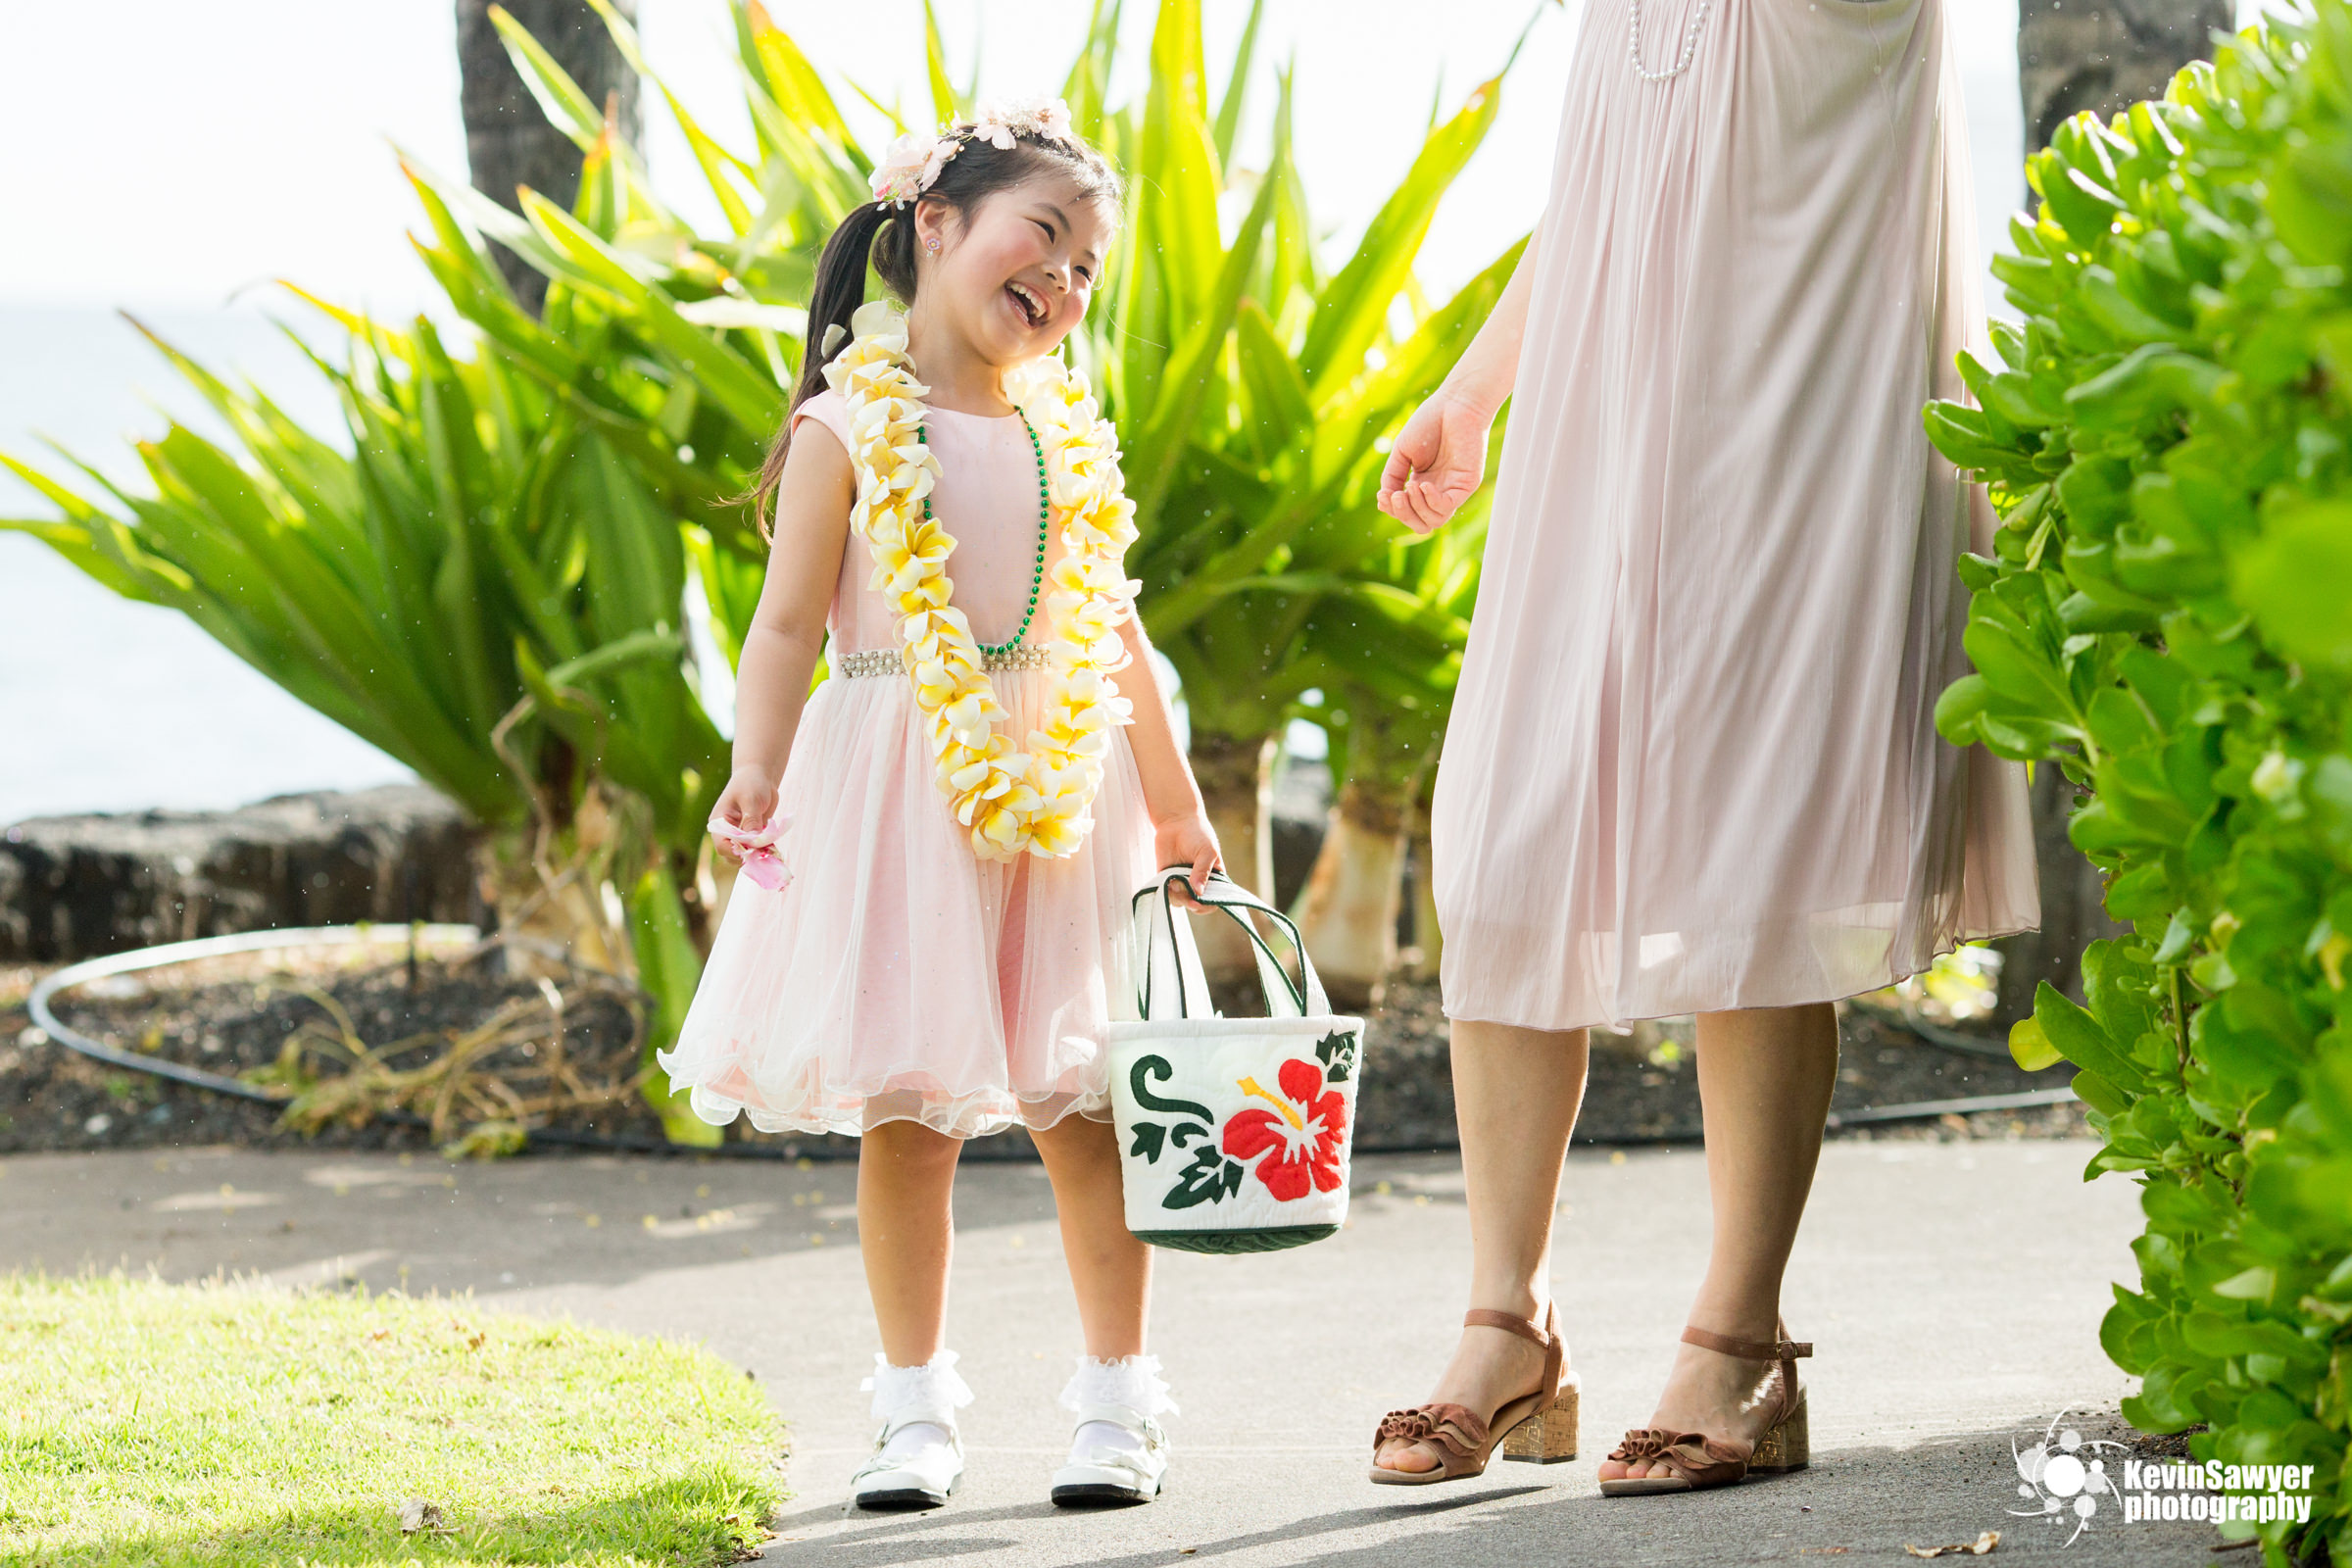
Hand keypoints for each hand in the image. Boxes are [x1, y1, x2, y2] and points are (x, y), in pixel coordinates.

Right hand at [710, 767, 778, 861]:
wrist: (760, 775)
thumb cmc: (751, 783)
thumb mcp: (750, 799)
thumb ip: (751, 821)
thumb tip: (754, 842)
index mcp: (719, 823)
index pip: (721, 845)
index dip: (736, 851)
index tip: (753, 849)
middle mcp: (727, 831)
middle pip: (732, 854)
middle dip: (748, 854)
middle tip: (765, 849)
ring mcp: (740, 835)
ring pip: (745, 854)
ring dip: (758, 854)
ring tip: (770, 846)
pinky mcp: (752, 835)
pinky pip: (757, 849)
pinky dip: (765, 850)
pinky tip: (774, 845)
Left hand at [1153, 810, 1222, 911]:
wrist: (1176, 821)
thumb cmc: (1198, 834)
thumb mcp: (1207, 851)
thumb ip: (1203, 872)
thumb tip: (1199, 893)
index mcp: (1214, 879)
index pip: (1214, 900)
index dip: (1208, 905)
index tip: (1201, 902)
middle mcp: (1198, 883)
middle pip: (1196, 904)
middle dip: (1192, 902)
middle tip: (1188, 896)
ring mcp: (1182, 882)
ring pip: (1180, 901)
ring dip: (1178, 896)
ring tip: (1176, 881)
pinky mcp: (1167, 878)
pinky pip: (1166, 893)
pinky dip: (1166, 891)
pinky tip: (1168, 881)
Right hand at [1377, 390, 1492, 534]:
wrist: (1455, 403)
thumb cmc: (1430, 422)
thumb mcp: (1402, 452)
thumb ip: (1392, 477)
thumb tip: (1385, 500)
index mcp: (1422, 483)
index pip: (1407, 512)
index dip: (1393, 510)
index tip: (1382, 496)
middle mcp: (1438, 490)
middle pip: (1421, 522)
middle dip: (1403, 514)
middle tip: (1395, 496)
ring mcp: (1453, 488)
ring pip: (1435, 521)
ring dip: (1416, 509)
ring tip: (1410, 487)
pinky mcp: (1466, 484)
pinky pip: (1448, 506)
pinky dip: (1432, 501)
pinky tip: (1423, 486)